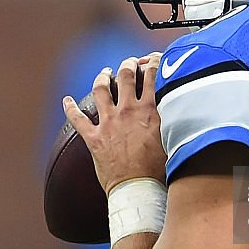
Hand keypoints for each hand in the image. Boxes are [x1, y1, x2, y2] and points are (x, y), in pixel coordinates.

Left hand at [63, 54, 166, 193]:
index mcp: (149, 110)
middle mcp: (127, 111)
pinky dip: (70, 107)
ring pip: (101, 89)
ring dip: (103, 77)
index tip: (154, 59)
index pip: (152, 75)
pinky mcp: (93, 137)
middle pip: (125, 75)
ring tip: (105, 73)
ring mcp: (108, 122)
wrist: (138, 189)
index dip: (153, 62)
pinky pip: (77, 119)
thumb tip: (181, 107)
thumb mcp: (174, 138)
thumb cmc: (159, 170)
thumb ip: (174, 119)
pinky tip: (67, 100)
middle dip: (128, 64)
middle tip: (130, 63)